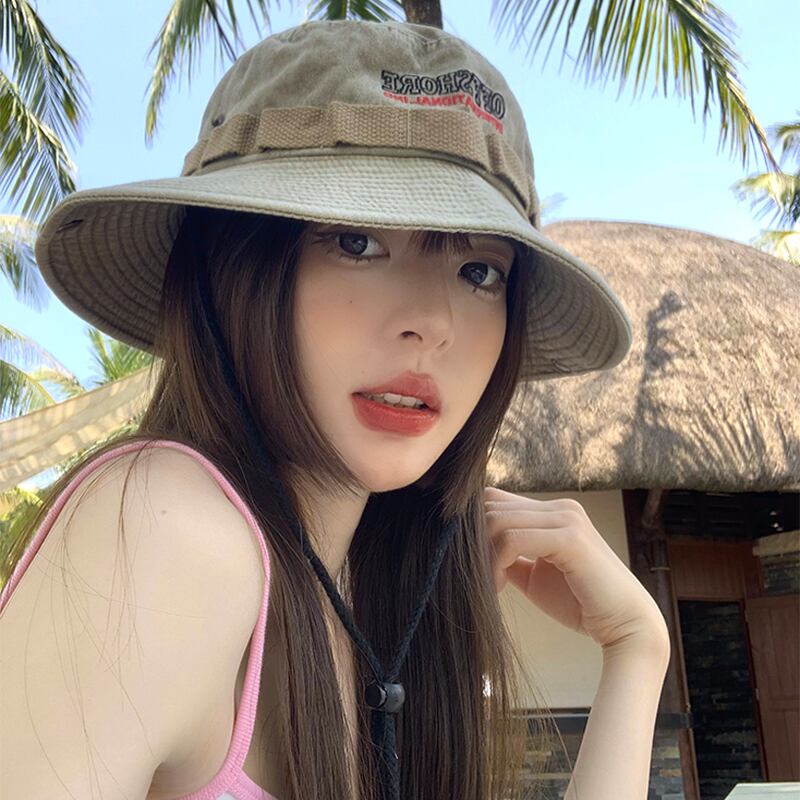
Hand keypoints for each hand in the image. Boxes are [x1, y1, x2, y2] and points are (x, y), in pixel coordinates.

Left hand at [484, 486, 669, 654]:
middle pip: (491, 505)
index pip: (495, 499)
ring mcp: (566, 518)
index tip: (471, 562)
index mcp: (551, 511)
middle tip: (475, 576)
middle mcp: (560, 507)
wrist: (624, 625)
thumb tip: (474, 550)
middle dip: (474, 542)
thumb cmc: (579, 602)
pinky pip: (513, 539)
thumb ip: (508, 556)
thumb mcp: (532, 575)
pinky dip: (496, 562)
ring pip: (497, 520)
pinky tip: (498, 586)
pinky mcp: (570, 537)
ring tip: (490, 585)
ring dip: (483, 555)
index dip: (474, 527)